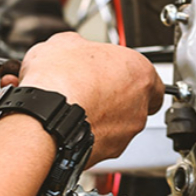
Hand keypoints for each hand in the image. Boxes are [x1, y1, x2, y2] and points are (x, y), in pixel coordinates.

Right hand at [5, 33, 163, 164]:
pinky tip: (66, 123)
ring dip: (98, 117)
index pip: (150, 77)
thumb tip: (73, 48)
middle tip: (88, 88)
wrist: (45, 116)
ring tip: (72, 106)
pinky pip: (99, 142)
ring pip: (117, 125)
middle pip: (133, 101)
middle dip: (111, 97)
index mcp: (140, 72)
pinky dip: (85, 134)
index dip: (129, 76)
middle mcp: (139, 105)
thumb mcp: (65, 42)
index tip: (114, 73)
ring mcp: (125, 132)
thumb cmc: (61, 80)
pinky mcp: (107, 153)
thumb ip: (81, 46)